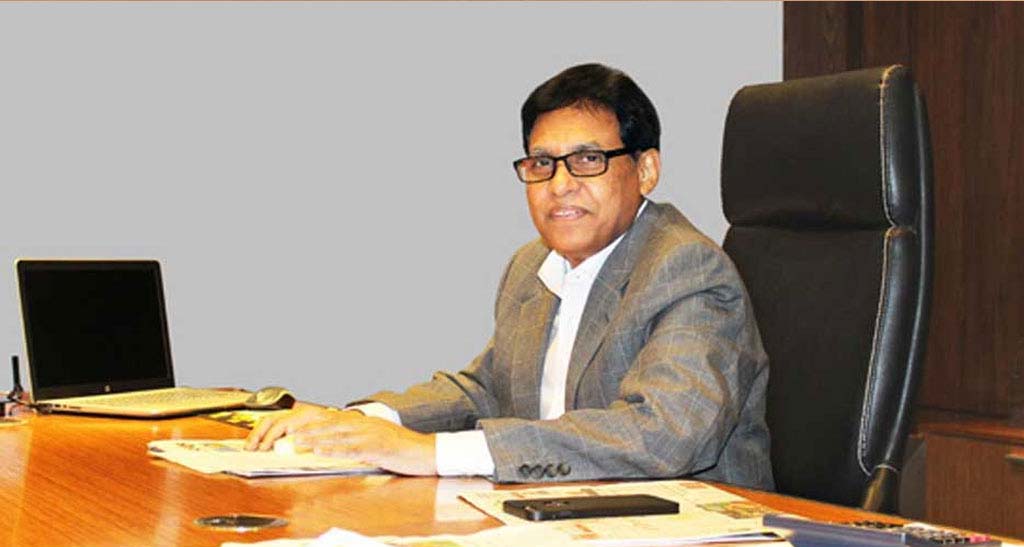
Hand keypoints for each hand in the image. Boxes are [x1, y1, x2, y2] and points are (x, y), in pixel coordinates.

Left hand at [245, 404, 436, 475]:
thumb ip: (355, 439)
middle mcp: (363, 424)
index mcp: (362, 422)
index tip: (289, 428)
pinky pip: (350, 449)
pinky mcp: (376, 448)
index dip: (308, 423)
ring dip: (313, 437)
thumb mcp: (376, 440)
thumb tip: (332, 443)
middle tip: (285, 433)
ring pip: (336, 435)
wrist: (426, 452)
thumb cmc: (401, 449)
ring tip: (294, 441)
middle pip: (328, 424)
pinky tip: (319, 450)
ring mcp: (370, 435)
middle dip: (304, 429)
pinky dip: (333, 449)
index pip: (329, 420)